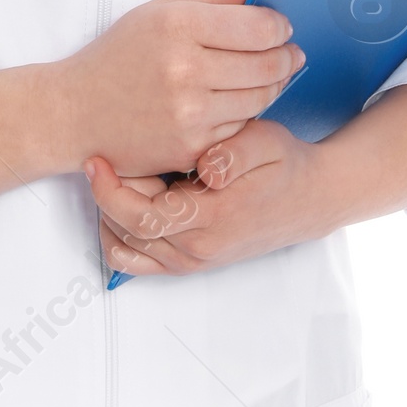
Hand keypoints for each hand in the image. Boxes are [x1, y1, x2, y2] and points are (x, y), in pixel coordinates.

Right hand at [57, 0, 301, 179]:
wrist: (75, 112)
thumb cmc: (117, 58)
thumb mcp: (159, 12)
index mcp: (177, 26)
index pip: (259, 27)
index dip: (279, 27)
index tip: (280, 28)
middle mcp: (185, 70)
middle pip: (268, 64)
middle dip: (286, 56)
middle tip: (289, 52)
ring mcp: (188, 114)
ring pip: (260, 98)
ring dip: (272, 86)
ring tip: (268, 75)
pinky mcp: (190, 148)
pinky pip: (240, 128)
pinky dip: (244, 114)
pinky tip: (234, 101)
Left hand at [85, 118, 337, 276]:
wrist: (309, 200)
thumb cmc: (284, 166)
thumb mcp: (266, 143)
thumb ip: (235, 152)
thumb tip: (207, 167)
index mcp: (213, 218)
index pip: (143, 215)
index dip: (110, 189)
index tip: (97, 159)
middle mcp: (198, 248)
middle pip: (128, 230)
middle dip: (108, 194)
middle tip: (108, 158)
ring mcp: (192, 260)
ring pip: (128, 246)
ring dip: (111, 213)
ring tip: (118, 178)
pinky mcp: (190, 263)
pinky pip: (138, 261)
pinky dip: (119, 238)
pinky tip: (120, 206)